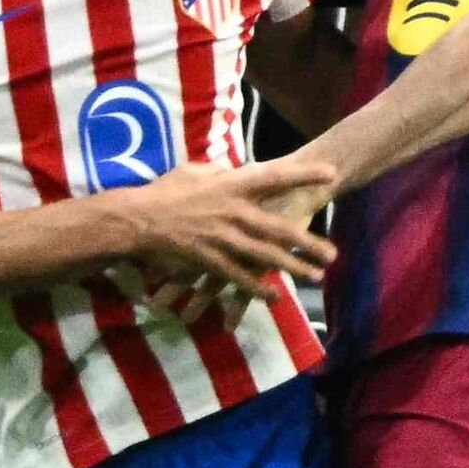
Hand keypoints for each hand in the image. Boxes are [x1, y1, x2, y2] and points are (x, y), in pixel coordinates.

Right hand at [119, 159, 336, 300]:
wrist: (136, 220)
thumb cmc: (163, 191)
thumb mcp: (192, 171)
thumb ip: (218, 172)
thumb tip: (233, 171)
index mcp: (231, 186)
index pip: (274, 178)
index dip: (303, 176)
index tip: (330, 175)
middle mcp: (233, 212)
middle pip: (279, 229)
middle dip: (308, 243)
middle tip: (332, 253)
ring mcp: (223, 238)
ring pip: (265, 256)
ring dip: (292, 268)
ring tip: (314, 276)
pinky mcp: (210, 260)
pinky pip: (239, 277)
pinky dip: (257, 287)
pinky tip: (274, 296)